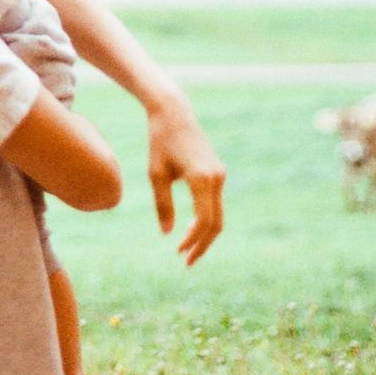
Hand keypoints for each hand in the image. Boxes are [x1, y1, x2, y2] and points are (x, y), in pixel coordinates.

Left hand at [146, 93, 225, 265]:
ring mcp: (219, 174)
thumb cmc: (159, 142)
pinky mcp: (218, 172)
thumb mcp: (156, 174)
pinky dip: (205, 219)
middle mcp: (216, 177)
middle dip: (202, 244)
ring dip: (204, 233)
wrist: (173, 113)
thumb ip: (163, 205)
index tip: (178, 252)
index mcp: (201, 179)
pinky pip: (215, 203)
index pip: (204, 221)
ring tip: (185, 248)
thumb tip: (167, 234)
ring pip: (218, 214)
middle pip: (216, 223)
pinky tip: (190, 227)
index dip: (193, 241)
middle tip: (186, 261)